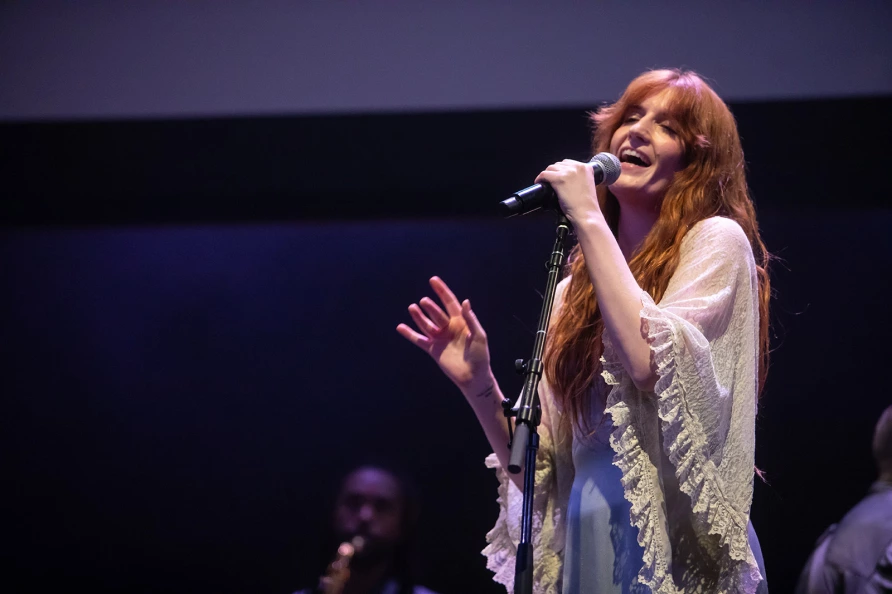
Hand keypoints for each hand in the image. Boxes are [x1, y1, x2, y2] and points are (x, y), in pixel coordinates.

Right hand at [396, 276, 492, 396]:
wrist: (474, 377)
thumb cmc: (480, 355)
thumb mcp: (479, 336)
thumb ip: (471, 319)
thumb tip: (465, 301)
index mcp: (461, 322)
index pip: (450, 302)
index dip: (442, 291)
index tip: (433, 280)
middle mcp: (448, 328)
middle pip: (436, 313)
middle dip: (430, 307)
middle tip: (424, 301)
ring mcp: (440, 338)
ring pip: (426, 324)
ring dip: (419, 316)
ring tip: (412, 307)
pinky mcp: (433, 350)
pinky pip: (419, 340)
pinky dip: (409, 334)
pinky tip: (400, 327)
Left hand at [535, 159, 602, 223]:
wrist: (587, 214)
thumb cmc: (586, 205)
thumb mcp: (586, 185)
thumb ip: (578, 178)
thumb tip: (565, 178)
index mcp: (587, 168)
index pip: (568, 163)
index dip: (561, 170)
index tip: (557, 176)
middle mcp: (578, 167)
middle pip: (559, 164)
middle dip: (554, 172)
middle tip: (550, 181)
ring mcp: (569, 172)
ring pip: (551, 168)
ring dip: (547, 175)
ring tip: (545, 183)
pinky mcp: (560, 179)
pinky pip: (544, 174)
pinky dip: (540, 178)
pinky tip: (539, 183)